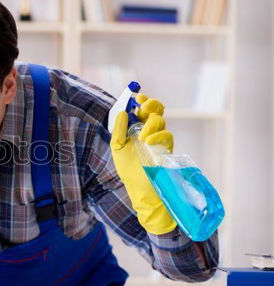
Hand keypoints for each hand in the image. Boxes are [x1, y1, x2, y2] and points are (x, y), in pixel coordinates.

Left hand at [110, 93, 176, 234]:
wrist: (141, 188)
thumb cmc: (129, 169)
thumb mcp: (118, 148)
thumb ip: (119, 130)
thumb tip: (122, 112)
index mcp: (137, 128)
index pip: (142, 109)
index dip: (141, 100)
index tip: (136, 96)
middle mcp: (149, 131)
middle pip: (156, 109)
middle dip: (150, 104)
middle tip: (143, 105)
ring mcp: (159, 139)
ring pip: (160, 121)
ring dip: (150, 124)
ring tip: (142, 138)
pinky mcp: (167, 148)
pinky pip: (167, 135)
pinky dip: (158, 135)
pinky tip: (148, 141)